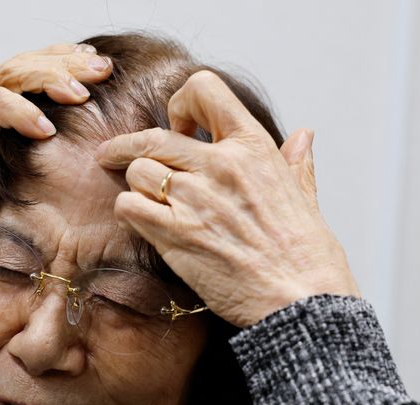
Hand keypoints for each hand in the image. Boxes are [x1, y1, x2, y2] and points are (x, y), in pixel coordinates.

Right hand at [0, 43, 112, 256]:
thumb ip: (21, 155)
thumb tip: (63, 164)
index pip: (25, 69)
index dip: (60, 61)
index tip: (93, 64)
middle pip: (25, 63)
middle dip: (68, 62)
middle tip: (104, 67)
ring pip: (12, 74)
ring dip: (52, 79)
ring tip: (83, 93)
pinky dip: (24, 114)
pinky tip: (47, 128)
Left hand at [95, 70, 359, 327]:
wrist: (300, 299)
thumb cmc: (305, 254)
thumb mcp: (306, 197)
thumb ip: (297, 162)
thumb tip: (303, 135)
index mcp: (254, 147)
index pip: (205, 89)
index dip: (182, 103)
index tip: (180, 126)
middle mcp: (220, 165)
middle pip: (153, 136)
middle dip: (127, 145)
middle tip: (113, 154)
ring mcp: (194, 198)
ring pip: (137, 170)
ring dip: (136, 185)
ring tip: (146, 200)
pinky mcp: (174, 234)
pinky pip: (129, 206)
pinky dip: (129, 212)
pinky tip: (142, 222)